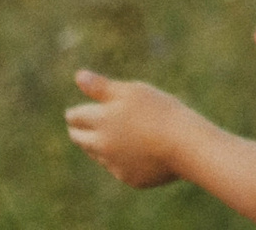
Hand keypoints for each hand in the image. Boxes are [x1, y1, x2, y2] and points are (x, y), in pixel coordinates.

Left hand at [65, 70, 187, 185]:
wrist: (182, 144)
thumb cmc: (158, 110)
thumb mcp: (130, 91)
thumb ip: (100, 87)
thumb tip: (78, 76)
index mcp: (100, 120)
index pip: (75, 117)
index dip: (74, 113)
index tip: (73, 112)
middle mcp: (102, 146)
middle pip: (80, 139)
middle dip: (78, 131)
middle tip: (80, 125)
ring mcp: (115, 165)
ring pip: (97, 154)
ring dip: (97, 145)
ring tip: (107, 135)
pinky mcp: (129, 178)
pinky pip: (118, 167)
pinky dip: (120, 158)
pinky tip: (134, 150)